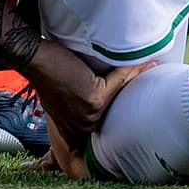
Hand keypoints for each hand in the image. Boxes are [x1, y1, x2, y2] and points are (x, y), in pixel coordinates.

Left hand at [42, 62, 151, 179]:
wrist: (35, 59)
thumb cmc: (48, 71)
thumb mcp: (65, 97)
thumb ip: (83, 106)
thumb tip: (106, 100)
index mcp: (79, 129)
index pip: (110, 118)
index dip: (127, 104)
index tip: (145, 88)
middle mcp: (86, 127)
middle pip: (118, 105)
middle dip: (134, 90)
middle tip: (152, 73)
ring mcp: (91, 115)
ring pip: (120, 92)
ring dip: (135, 77)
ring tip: (151, 66)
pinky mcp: (94, 99)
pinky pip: (119, 82)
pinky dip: (133, 70)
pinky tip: (147, 63)